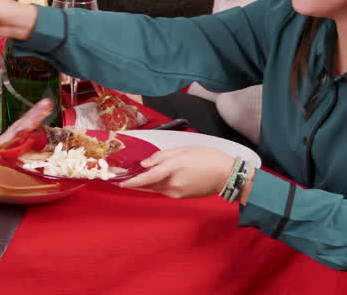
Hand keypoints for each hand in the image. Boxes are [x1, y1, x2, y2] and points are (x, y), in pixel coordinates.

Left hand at [118, 146, 235, 198]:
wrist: (226, 175)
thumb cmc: (207, 159)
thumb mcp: (183, 150)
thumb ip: (161, 157)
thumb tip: (145, 164)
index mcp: (173, 169)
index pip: (147, 178)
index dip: (132, 181)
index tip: (120, 182)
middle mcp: (173, 184)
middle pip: (148, 185)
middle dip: (135, 182)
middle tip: (122, 178)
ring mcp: (177, 192)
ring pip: (155, 188)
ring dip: (144, 184)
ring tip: (134, 178)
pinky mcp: (181, 197)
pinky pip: (163, 190)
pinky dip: (156, 186)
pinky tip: (153, 180)